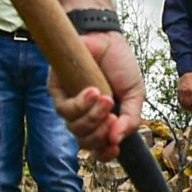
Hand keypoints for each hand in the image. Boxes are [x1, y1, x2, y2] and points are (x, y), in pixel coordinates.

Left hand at [54, 31, 144, 162]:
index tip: (115, 150)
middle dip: (100, 135)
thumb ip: (131, 120)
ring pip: (75, 128)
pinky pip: (65, 110)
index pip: (98, 147)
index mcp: (103, 120)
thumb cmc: (120, 65)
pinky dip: (81, 104)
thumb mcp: (135, 95)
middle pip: (85, 142)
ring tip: (106, 98)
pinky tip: (93, 91)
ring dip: (93, 118)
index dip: (104, 154)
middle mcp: (84, 116)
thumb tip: (116, 141)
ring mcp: (70, 105)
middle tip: (113, 118)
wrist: (107, 38)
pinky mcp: (57, 92)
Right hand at [177, 72, 191, 112]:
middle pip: (188, 104)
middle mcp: (185, 92)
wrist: (187, 73)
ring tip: (191, 109)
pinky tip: (186, 106)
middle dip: (191, 109)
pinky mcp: (178, 92)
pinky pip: (180, 101)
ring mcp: (180, 92)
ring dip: (187, 108)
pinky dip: (182, 104)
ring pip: (183, 103)